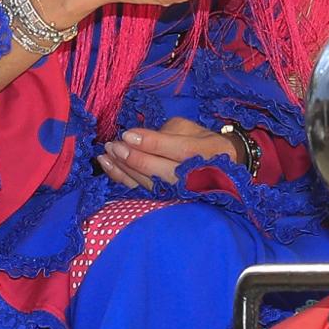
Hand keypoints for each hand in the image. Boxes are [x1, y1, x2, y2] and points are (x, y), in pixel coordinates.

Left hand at [99, 116, 239, 189]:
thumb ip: (169, 131)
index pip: (174, 149)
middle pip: (158, 170)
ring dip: (123, 169)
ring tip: (106, 154)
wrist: (223, 172)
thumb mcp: (193, 129)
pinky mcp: (165, 199)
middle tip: (113, 145)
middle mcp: (190, 176)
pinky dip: (122, 179)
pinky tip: (108, 166)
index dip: (150, 142)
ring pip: (146, 182)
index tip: (127, 133)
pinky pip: (140, 191)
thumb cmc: (204, 144)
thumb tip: (141, 136)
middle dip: (132, 158)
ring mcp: (177, 192)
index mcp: (201, 153)